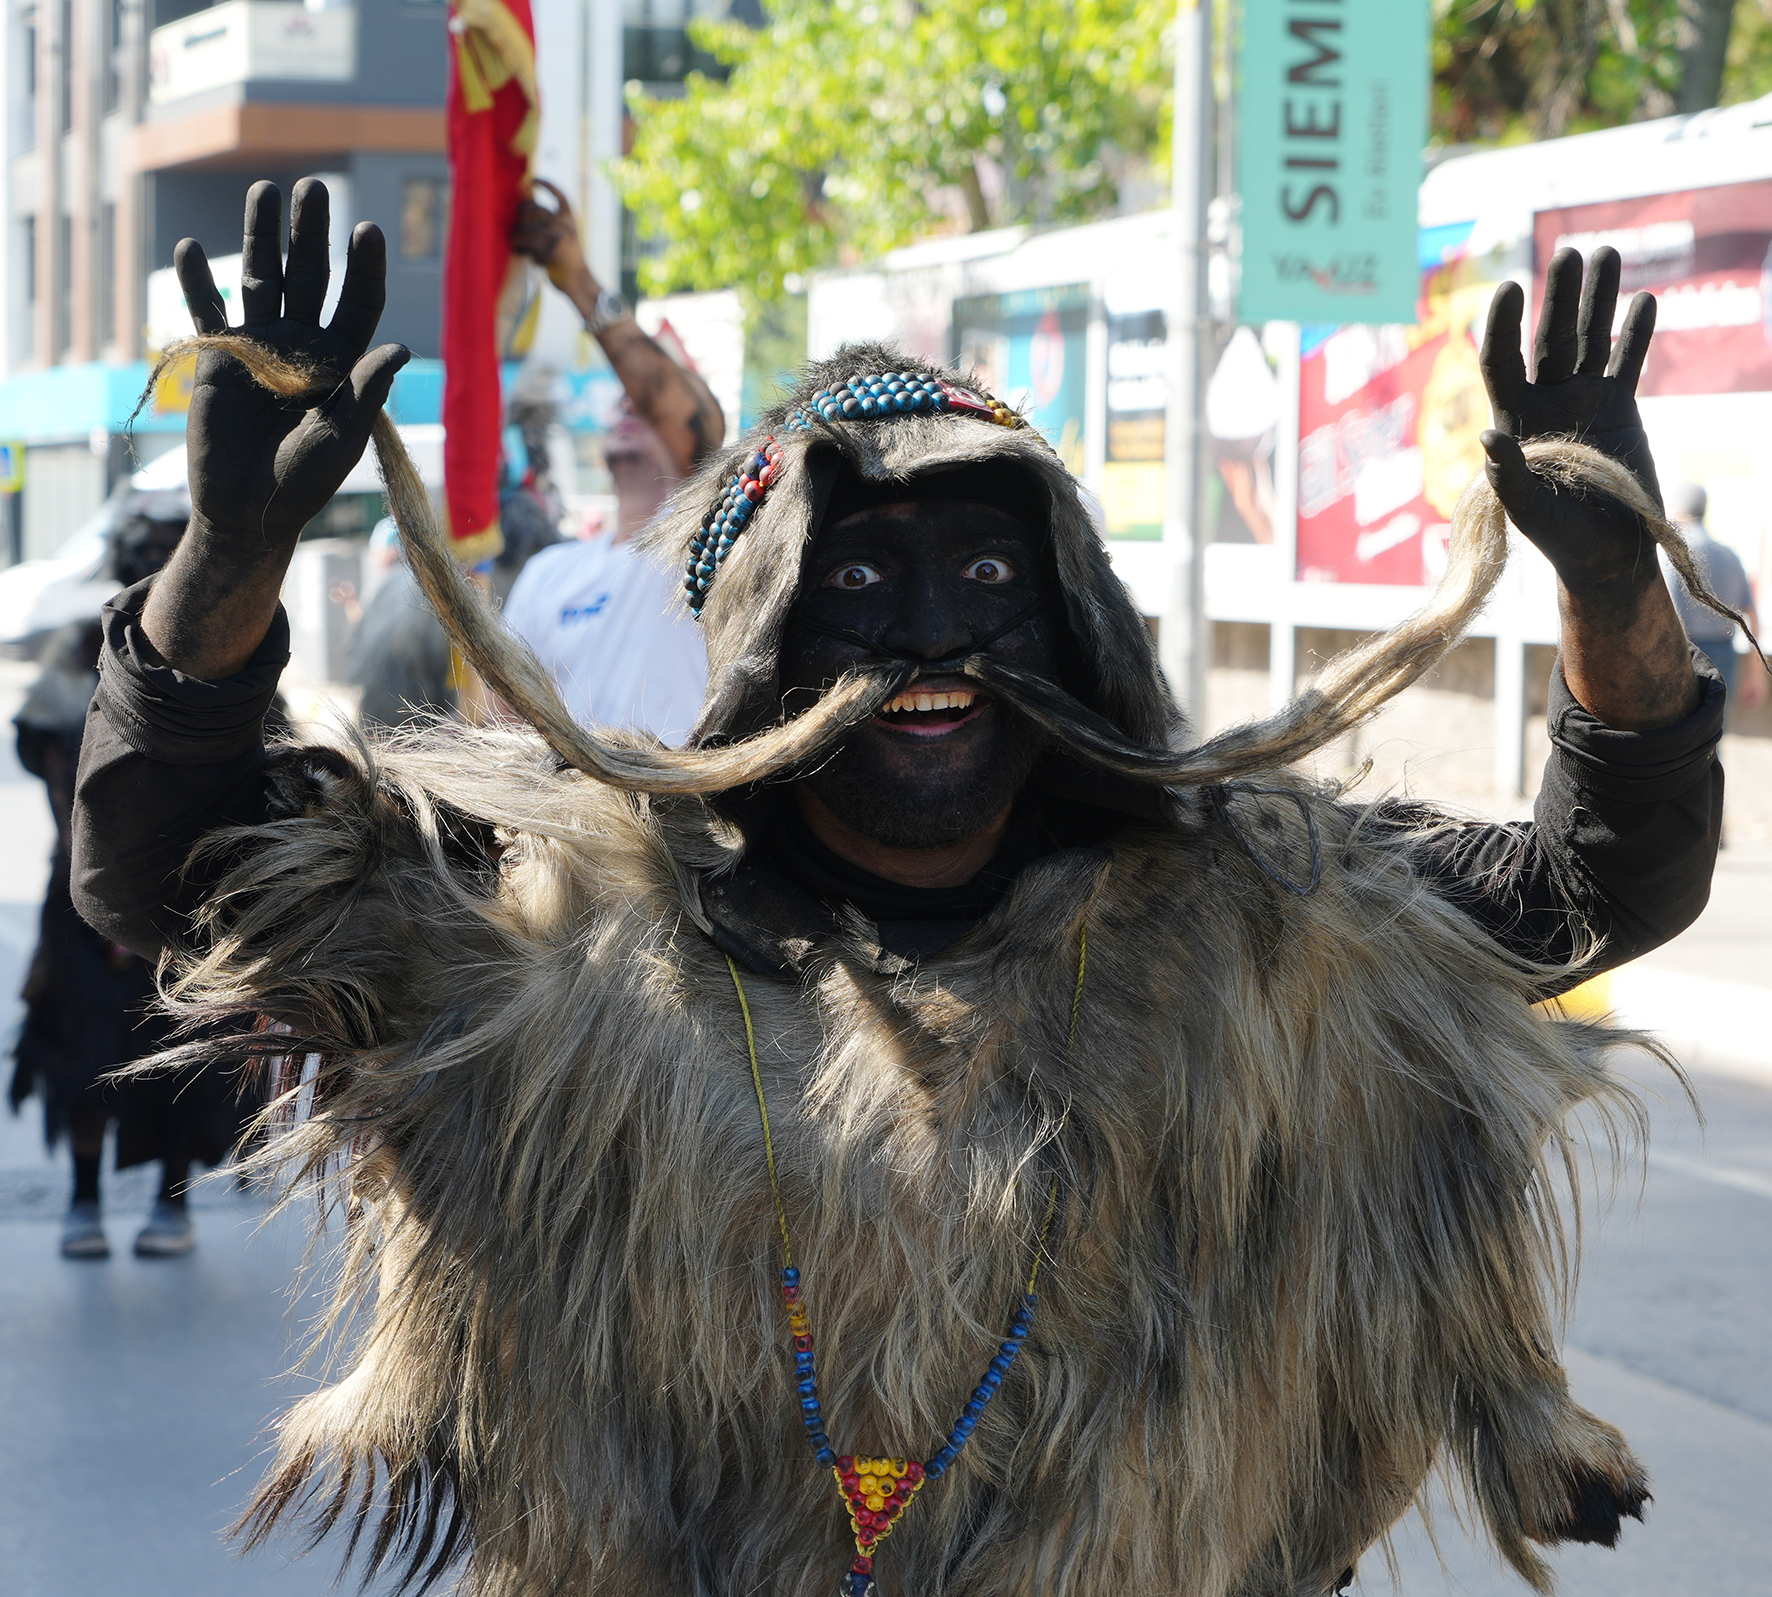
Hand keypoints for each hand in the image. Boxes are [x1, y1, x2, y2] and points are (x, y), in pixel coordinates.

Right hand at [176, 178, 408, 548]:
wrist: (249, 510)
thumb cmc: (304, 482)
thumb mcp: (342, 438)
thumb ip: (366, 392)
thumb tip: (401, 347)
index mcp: (343, 362)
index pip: (359, 304)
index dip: (364, 268)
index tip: (368, 230)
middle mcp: (305, 345)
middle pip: (311, 277)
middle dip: (312, 233)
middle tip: (313, 188)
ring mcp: (262, 346)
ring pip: (263, 279)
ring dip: (262, 237)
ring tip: (264, 190)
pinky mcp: (221, 357)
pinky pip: (207, 312)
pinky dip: (196, 283)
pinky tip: (189, 248)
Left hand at [510, 178, 588, 292]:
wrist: (578, 280)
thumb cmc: (568, 258)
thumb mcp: (567, 235)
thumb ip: (551, 221)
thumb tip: (526, 203)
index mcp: (570, 220)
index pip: (559, 196)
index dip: (546, 185)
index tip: (532, 180)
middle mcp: (564, 226)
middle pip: (534, 209)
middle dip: (521, 213)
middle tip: (517, 222)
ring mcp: (557, 238)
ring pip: (525, 227)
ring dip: (515, 234)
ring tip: (514, 240)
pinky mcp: (548, 253)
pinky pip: (526, 245)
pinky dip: (519, 248)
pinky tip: (519, 251)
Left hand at [1479, 247, 1660, 600]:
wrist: (1608, 555)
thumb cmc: (1560, 540)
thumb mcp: (1528, 511)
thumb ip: (1508, 475)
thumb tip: (1487, 435)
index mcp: (1514, 420)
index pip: (1501, 361)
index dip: (1504, 325)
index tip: (1512, 286)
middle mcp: (1545, 402)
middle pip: (1548, 339)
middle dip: (1559, 297)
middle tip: (1570, 252)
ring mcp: (1582, 401)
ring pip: (1589, 339)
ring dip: (1597, 298)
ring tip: (1606, 252)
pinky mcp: (1619, 407)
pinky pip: (1627, 361)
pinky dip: (1636, 333)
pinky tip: (1644, 300)